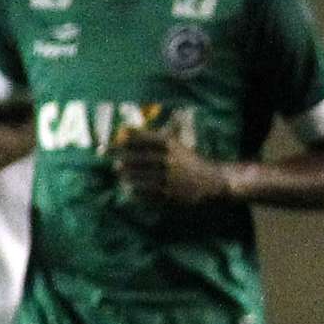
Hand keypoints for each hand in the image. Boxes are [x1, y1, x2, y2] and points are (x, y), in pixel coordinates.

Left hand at [112, 129, 227, 204]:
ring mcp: (168, 178)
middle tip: (115, 162)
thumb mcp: (176, 143)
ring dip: (127, 176)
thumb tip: (127, 129)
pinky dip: (136, 191)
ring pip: (138, 177)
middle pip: (136, 158)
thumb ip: (153, 137)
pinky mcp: (169, 195)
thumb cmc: (189, 161)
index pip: (140, 139)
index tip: (111, 144)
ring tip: (122, 175)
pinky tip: (131, 189)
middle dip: (122, 160)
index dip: (123, 141)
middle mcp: (167, 160)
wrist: (212, 181)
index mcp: (169, 144)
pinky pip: (146, 193)